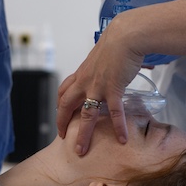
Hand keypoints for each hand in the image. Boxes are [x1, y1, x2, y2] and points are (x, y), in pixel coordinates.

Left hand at [56, 22, 144, 154]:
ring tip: (81, 150)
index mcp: (82, 72)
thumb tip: (120, 66)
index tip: (60, 115)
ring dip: (83, 134)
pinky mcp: (113, 89)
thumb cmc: (118, 41)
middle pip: (66, 105)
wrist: (125, 35)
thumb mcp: (105, 54)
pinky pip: (114, 112)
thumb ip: (108, 65)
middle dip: (62, 122)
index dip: (60, 104)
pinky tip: (122, 139)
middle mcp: (85, 81)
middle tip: (63, 137)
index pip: (64, 90)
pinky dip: (118, 127)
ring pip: (86, 115)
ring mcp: (97, 86)